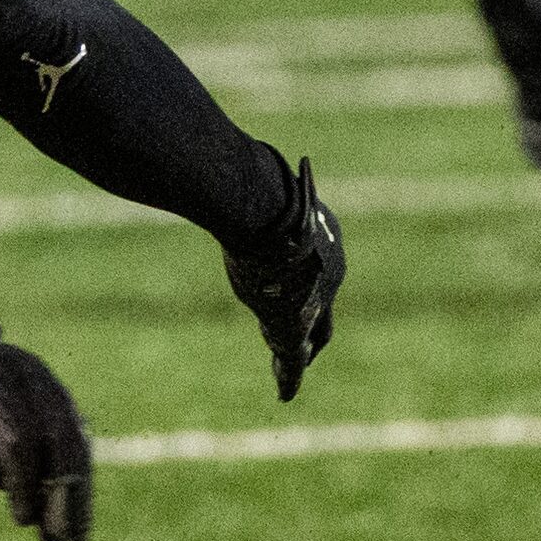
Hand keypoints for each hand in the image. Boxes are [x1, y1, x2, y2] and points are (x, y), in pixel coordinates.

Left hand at [0, 301, 90, 540]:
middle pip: (56, 430)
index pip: (18, 430)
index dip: (23, 479)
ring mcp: (39, 375)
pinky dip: (75, 474)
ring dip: (77, 489)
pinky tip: (74, 514)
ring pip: (71, 434)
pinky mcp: (48, 391)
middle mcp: (20, 365)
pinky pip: (72, 434)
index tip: (21, 521)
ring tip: (76, 539)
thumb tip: (15, 485)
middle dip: (63, 491)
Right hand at [221, 155, 344, 401]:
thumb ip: (239, 180)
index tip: (296, 294)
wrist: (256, 203)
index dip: (310, 285)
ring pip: (309, 332)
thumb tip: (211, 148)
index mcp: (324, 235)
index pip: (320, 269)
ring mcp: (315, 298)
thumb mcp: (248, 181)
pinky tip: (286, 393)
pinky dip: (289, 376)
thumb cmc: (249, 183)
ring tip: (289, 375)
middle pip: (322, 307)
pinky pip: (293, 357)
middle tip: (304, 346)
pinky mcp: (294, 322)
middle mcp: (329, 268)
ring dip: (295, 351)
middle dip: (312, 325)